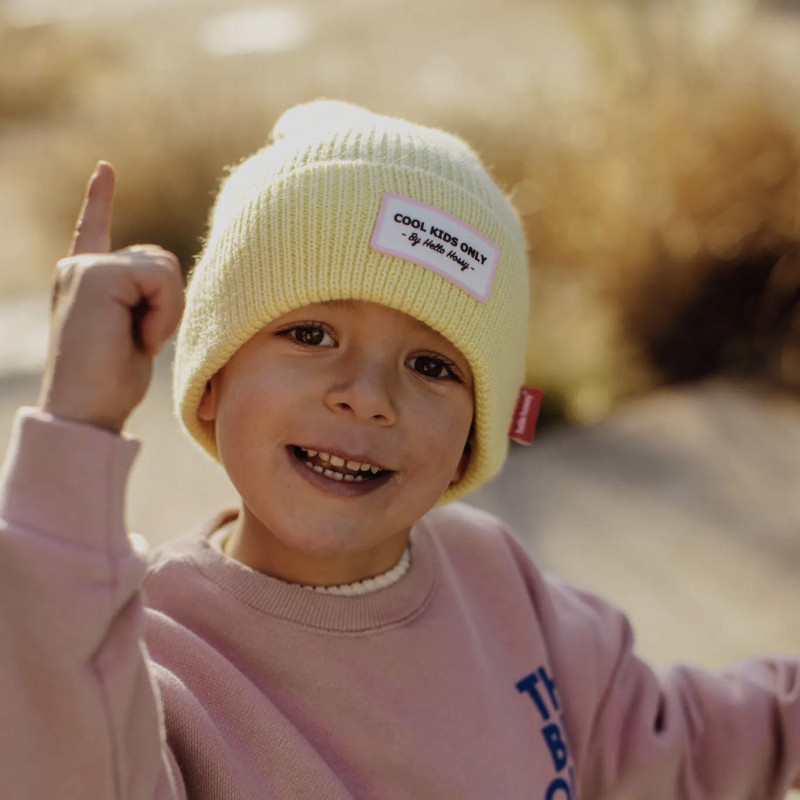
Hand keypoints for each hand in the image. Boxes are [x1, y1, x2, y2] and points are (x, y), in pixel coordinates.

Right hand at [37, 162, 184, 431]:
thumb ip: (143, 299)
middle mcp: (79, 266)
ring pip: (165, 266)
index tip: (105, 169)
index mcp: (86, 281)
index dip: (99, 200)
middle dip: (169, 301)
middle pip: (160, 259)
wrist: (85, 412)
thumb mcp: (133, 335)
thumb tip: (166, 276)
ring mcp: (84, 267)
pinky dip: (165, 312)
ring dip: (168, 308)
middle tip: (145, 339)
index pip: (95, 230)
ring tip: (142, 339)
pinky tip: (142, 338)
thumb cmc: (111, 384)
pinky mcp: (95, 274)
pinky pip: (161, 277)